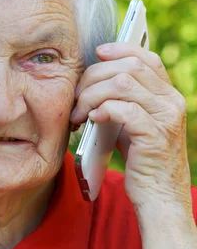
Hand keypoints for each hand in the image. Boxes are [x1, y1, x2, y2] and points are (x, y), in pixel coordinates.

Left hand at [70, 42, 190, 209]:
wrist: (160, 199)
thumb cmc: (142, 163)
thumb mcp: (134, 126)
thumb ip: (125, 102)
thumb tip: (94, 82)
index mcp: (168, 96)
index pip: (146, 58)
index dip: (120, 49)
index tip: (97, 53)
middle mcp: (172, 102)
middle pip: (129, 66)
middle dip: (94, 76)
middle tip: (76, 96)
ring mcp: (166, 119)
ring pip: (122, 84)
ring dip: (92, 95)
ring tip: (80, 113)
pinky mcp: (155, 137)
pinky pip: (124, 109)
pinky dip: (103, 110)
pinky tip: (92, 120)